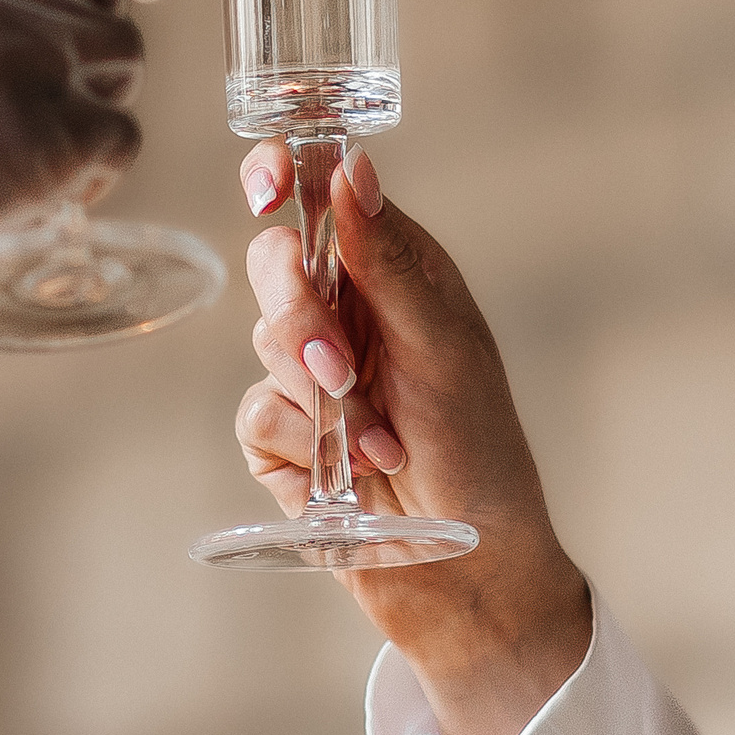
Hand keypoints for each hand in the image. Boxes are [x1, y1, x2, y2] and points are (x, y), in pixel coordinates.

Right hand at [235, 141, 590, 734]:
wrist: (469, 572)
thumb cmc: (480, 448)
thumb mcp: (441, 345)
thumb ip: (385, 257)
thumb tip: (351, 162)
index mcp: (394, 272)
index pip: (324, 197)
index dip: (286, 175)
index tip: (267, 182)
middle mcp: (348, 314)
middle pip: (276, 264)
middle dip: (299, 315)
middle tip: (338, 366)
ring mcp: (309, 376)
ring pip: (260, 342)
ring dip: (318, 397)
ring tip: (375, 440)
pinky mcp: (282, 439)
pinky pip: (254, 415)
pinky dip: (301, 444)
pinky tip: (350, 471)